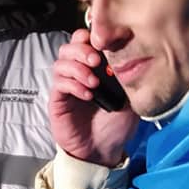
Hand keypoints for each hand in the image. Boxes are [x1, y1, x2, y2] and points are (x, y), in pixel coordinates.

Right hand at [50, 29, 139, 166]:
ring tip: (93, 83)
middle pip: (70, 46)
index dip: (93, 37)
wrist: (102, 151)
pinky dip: (73, 85)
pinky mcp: (58, 99)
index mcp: (96, 67)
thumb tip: (130, 58)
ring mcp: (67, 85)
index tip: (106, 45)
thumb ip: (128, 78)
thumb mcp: (130, 99)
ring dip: (77, 68)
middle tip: (96, 61)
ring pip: (61, 62)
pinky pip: (59, 83)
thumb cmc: (115, 126)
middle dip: (82, 49)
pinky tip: (87, 95)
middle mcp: (79, 72)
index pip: (88, 41)